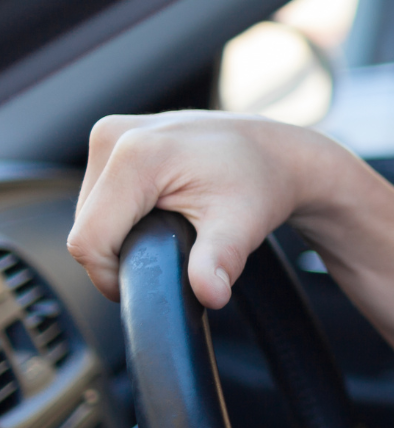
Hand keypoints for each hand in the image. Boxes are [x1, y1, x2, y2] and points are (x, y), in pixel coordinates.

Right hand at [66, 112, 349, 308]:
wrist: (273, 152)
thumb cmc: (260, 183)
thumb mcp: (242, 226)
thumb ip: (219, 261)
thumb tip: (211, 294)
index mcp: (138, 155)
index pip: (90, 239)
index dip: (110, 275)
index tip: (145, 286)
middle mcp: (116, 135)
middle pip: (86, 225)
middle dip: (120, 253)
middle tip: (169, 255)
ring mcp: (112, 132)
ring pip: (89, 211)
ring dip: (119, 233)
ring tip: (166, 231)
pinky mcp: (113, 136)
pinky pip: (99, 194)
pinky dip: (121, 213)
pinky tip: (156, 213)